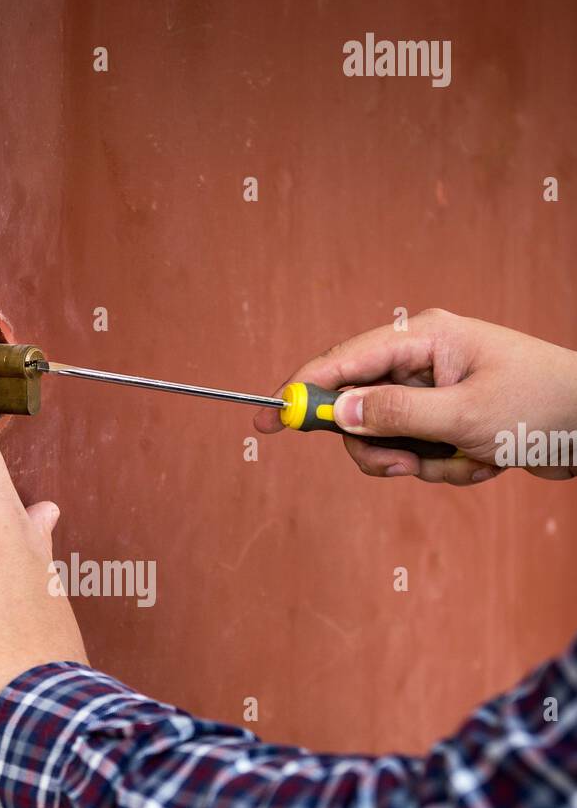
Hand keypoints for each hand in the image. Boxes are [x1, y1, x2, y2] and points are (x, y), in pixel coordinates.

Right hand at [253, 308, 576, 484]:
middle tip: (401, 468)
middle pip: (359, 409)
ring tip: (465, 461)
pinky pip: (421, 453)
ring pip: (389, 439)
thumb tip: (337, 414)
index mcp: (425, 338)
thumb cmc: (539, 405)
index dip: (302, 390)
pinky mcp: (449, 422)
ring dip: (423, 463)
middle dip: (379, 447)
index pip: (344, 360)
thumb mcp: (463, 415)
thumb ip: (394, 415)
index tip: (268, 418)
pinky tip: (485, 461)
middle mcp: (424, 361)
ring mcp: (436, 393)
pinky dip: (448, 467)